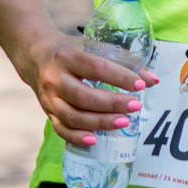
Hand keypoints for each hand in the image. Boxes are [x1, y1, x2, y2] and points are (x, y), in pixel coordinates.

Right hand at [23, 33, 162, 146]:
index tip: (140, 85)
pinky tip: (95, 140)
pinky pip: (61, 129)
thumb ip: (123, 61)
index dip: (120, 77)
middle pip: (84, 96)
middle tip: (135, 106)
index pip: (97, 68)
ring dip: (100, 122)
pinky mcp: (47, 112)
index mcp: (68, 56)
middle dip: (112, 104)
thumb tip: (152, 80)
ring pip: (73, 116)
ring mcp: (49, 98)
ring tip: (123, 122)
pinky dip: (78, 137)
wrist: (35, 55)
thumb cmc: (71, 50)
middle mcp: (55, 78)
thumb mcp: (93, 47)